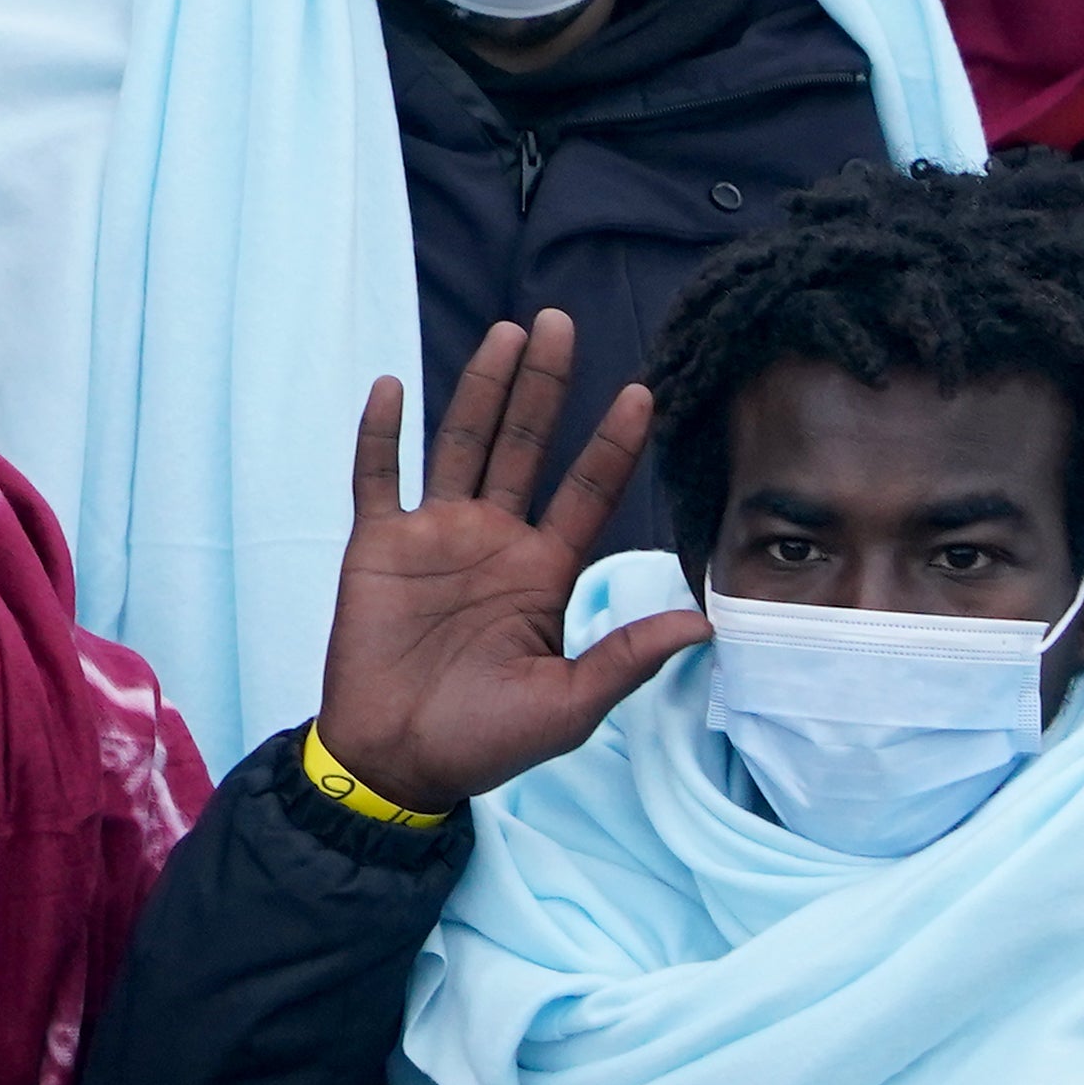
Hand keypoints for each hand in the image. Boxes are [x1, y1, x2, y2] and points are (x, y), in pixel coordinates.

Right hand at [308, 311, 703, 810]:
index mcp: (542, 573)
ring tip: (504, 333)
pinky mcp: (378, 546)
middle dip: (544, 386)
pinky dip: (381, 434)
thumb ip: (627, 657)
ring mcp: (434, 536)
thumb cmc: (483, 743)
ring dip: (480, 389)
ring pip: (460, 444)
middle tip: (559, 321)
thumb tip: (705, 624)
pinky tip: (393, 385)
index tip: (640, 392)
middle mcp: (492, 540)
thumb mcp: (568, 706)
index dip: (611, 443)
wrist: (395, 762)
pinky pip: (378, 478)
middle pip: (524, 445)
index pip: (586, 492)